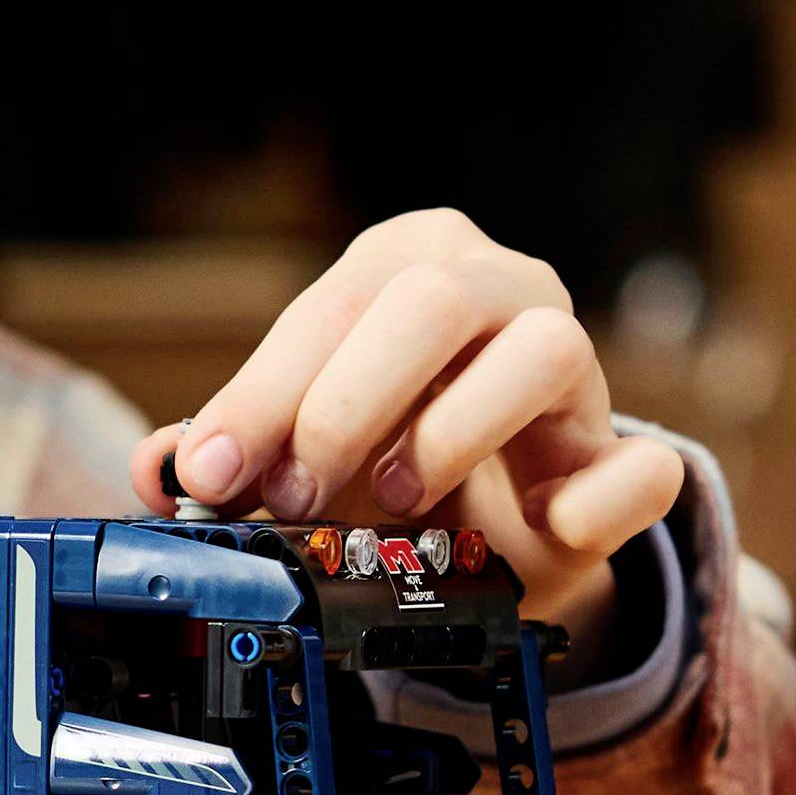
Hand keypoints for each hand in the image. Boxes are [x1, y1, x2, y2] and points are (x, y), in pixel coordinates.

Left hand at [130, 209, 682, 647]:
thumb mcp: (298, 445)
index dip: (262, 394)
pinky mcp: (627, 454)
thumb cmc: (384, 455)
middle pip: (430, 302)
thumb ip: (228, 449)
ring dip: (453, 433)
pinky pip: (637, 467)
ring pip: (545, 348)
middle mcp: (501, 285)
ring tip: (399, 497)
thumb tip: (158, 467)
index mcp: (408, 261)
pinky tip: (542, 528)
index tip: (213, 473)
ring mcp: (579, 360)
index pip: (331, 306)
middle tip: (295, 494)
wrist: (491, 532)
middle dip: (345, 405)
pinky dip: (592, 502)